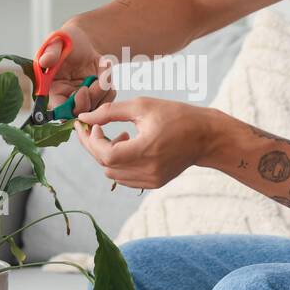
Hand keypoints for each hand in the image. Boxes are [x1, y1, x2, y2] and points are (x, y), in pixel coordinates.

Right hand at [36, 21, 116, 115]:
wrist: (83, 39)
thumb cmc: (66, 40)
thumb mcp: (57, 42)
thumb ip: (51, 53)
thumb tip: (44, 62)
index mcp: (51, 90)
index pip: (58, 109)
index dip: (70, 106)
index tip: (82, 91)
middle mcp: (66, 98)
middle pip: (80, 112)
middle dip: (91, 98)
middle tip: (96, 80)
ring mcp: (83, 98)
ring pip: (96, 107)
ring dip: (103, 89)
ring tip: (103, 67)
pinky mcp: (96, 95)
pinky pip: (107, 98)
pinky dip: (110, 85)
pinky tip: (105, 68)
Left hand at [75, 98, 223, 189]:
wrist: (206, 136)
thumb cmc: (175, 115)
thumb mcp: (142, 106)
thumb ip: (110, 112)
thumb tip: (84, 119)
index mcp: (146, 150)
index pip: (106, 155)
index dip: (92, 141)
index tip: (91, 125)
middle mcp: (148, 170)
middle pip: (106, 165)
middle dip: (94, 147)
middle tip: (94, 128)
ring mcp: (151, 180)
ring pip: (112, 174)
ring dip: (107, 155)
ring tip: (122, 136)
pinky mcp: (154, 183)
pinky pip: (124, 178)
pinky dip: (119, 164)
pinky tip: (130, 146)